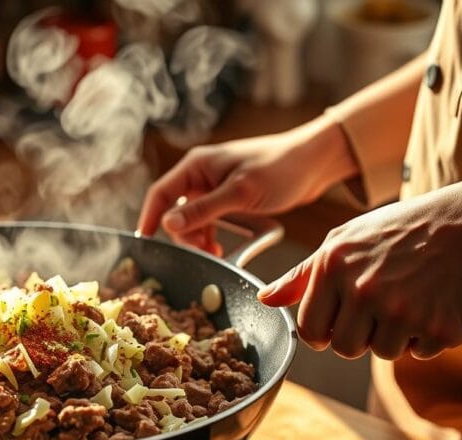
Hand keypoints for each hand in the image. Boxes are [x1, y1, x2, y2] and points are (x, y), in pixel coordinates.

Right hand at [138, 115, 358, 253]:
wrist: (316, 162)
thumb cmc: (281, 168)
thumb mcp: (240, 192)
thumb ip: (203, 210)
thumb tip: (168, 225)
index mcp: (197, 165)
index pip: (160, 193)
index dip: (149, 219)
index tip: (145, 244)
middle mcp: (201, 175)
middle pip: (175, 210)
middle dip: (184, 235)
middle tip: (202, 253)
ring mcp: (215, 187)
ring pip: (193, 219)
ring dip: (199, 239)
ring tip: (215, 254)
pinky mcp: (230, 198)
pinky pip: (211, 221)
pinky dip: (212, 236)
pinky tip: (222, 250)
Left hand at [258, 170, 461, 359]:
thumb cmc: (404, 228)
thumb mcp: (344, 239)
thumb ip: (302, 275)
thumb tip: (264, 299)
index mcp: (333, 268)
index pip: (311, 331)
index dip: (325, 331)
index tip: (341, 320)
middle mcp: (364, 291)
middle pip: (345, 348)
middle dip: (360, 334)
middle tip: (383, 302)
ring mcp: (402, 312)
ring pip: (381, 353)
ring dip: (394, 335)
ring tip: (411, 296)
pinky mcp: (439, 328)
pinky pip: (419, 353)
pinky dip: (427, 336)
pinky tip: (435, 302)